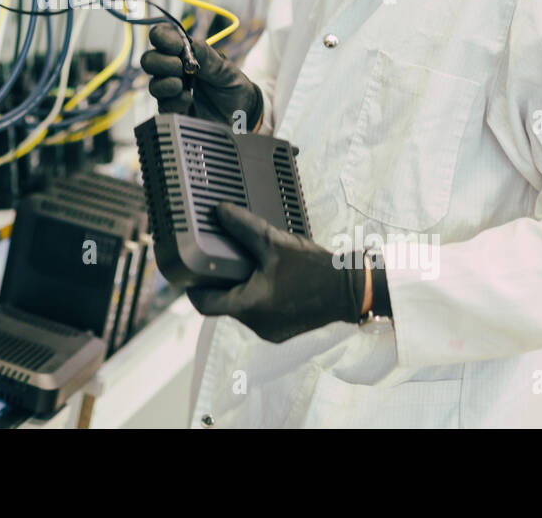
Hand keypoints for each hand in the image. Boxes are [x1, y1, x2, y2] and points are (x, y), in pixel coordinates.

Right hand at [139, 24, 262, 127]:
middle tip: (178, 67)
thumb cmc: (233, 87)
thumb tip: (192, 44)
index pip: (163, 38)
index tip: (176, 45)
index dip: (163, 37)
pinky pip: (163, 106)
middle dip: (160, 61)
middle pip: (149, 60)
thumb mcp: (227, 69)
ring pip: (153, 85)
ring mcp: (172, 92)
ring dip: (164, 83)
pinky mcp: (174, 112)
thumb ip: (209, 58)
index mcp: (186, 54)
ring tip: (181, 85)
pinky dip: (173, 102)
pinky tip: (187, 100)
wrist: (243, 116)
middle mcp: (175, 71)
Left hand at [187, 203, 364, 343]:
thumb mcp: (274, 242)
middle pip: (224, 305)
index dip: (193, 288)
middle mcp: (257, 325)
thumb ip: (243, 227)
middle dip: (221, 284)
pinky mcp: (285, 330)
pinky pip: (261, 314)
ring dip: (242, 290)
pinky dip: (259, 298)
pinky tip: (268, 279)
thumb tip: (219, 211)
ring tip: (248, 266)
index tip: (190, 273)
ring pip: (243, 309)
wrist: (351, 289)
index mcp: (249, 306)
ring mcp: (272, 331)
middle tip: (221, 261)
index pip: (205, 304)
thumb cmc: (314, 268)